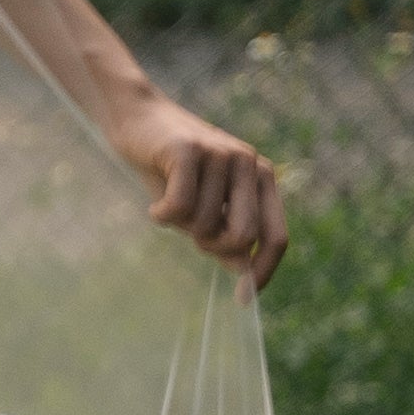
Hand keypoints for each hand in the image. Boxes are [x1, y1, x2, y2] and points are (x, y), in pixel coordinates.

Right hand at [125, 96, 287, 290]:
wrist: (137, 116)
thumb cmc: (171, 167)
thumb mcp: (204, 204)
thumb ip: (225, 232)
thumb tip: (245, 270)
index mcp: (260, 177)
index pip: (276, 236)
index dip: (263, 270)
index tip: (242, 297)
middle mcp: (248, 163)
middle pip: (242, 236)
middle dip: (211, 247)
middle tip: (190, 235)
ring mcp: (220, 153)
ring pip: (203, 224)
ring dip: (180, 227)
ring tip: (167, 207)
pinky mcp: (189, 150)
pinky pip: (179, 207)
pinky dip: (161, 216)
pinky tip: (155, 207)